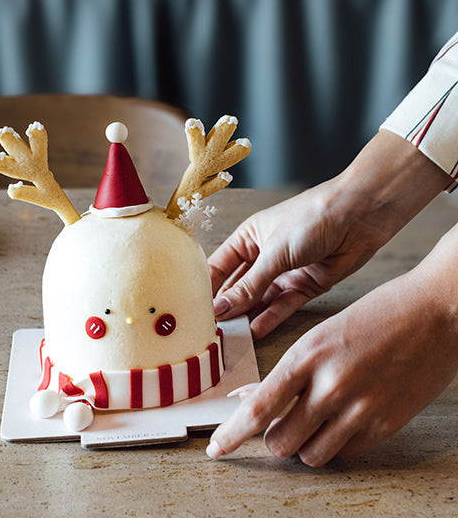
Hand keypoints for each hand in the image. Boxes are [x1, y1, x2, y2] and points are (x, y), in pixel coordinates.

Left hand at [207, 243, 457, 465]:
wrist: (434, 312)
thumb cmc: (377, 314)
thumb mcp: (322, 333)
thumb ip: (290, 370)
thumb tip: (254, 397)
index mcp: (307, 355)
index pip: (258, 407)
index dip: (232, 434)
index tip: (216, 448)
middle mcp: (329, 386)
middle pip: (279, 441)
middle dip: (273, 438)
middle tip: (279, 424)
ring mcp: (359, 409)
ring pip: (310, 455)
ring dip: (303, 445)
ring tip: (312, 422)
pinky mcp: (385, 424)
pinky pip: (344, 454)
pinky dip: (334, 446)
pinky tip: (339, 423)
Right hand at [209, 131, 451, 337]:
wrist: (359, 215)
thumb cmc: (311, 218)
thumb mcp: (274, 253)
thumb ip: (249, 286)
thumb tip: (219, 310)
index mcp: (248, 238)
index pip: (218, 268)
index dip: (206, 289)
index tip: (194, 314)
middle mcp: (264, 255)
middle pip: (239, 287)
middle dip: (227, 308)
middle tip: (211, 333)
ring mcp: (286, 271)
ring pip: (261, 299)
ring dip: (248, 316)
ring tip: (232, 339)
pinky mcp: (307, 284)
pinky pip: (285, 304)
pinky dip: (272, 317)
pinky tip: (257, 331)